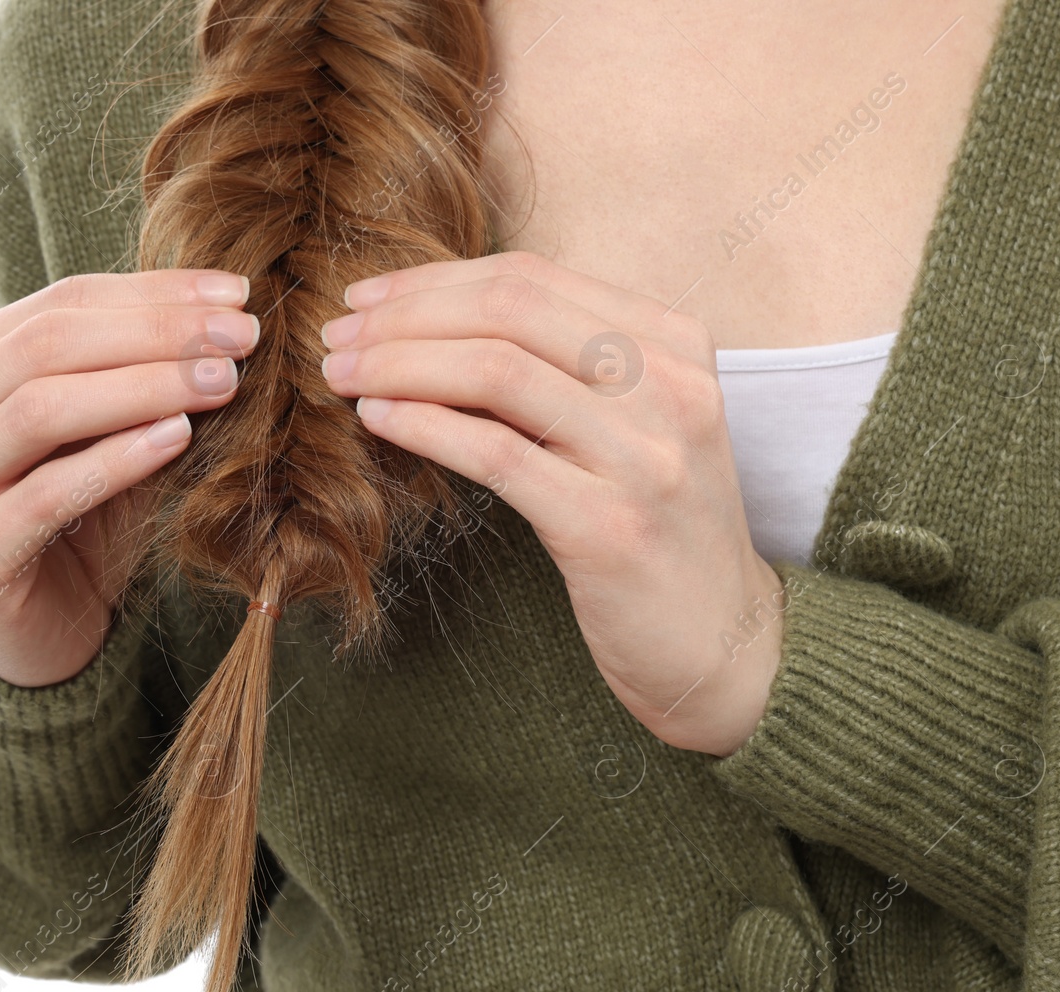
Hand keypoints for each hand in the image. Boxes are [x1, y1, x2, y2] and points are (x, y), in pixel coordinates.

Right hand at [0, 269, 257, 686]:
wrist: (51, 624)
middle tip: (241, 338)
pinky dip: (117, 459)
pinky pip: (47, 493)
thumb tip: (228, 308)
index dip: (152, 293)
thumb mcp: (109, 426)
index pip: (59, 304)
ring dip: (143, 388)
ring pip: (41, 409)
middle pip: (45, 346)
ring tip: (222, 383)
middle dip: (155, 334)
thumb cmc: (85, 512)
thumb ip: (136, 367)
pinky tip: (179, 438)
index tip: (237, 293)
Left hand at [319, 251, 784, 755]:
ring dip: (400, 363)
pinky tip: (377, 419)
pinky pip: (497, 453)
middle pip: (510, 309)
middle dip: (405, 315)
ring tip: (341, 375)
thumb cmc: (658, 529)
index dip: (434, 280)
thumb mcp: (631, 427)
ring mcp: (646, 456)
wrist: (724, 644)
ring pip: (497, 371)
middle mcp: (671, 386)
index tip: (368, 300)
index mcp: (676, 345)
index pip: (534, 278)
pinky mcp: (609, 526)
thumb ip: (561, 370)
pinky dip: (425, 425)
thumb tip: (435, 327)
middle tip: (335, 337)